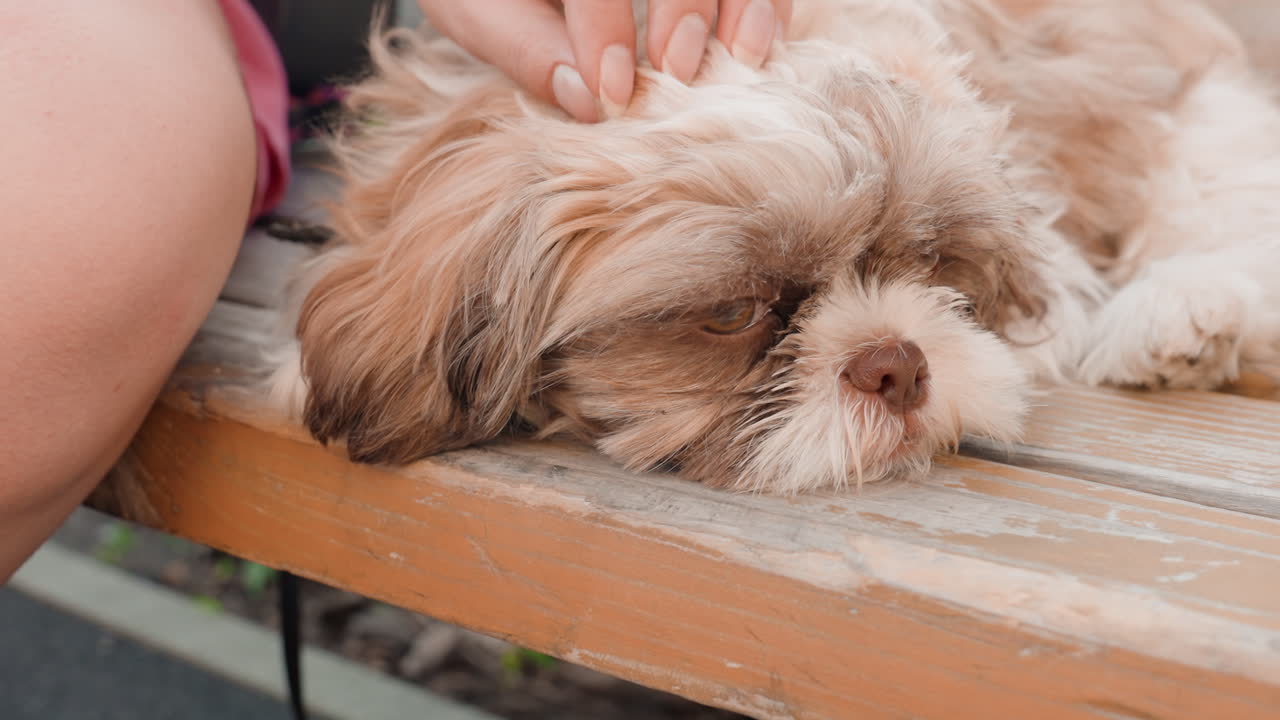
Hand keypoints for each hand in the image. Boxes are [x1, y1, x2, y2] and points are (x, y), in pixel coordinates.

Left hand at [416, 1, 791, 121]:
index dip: (606, 26)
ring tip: (744, 58)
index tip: (612, 91)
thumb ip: (523, 46)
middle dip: (686, 6)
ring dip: (746, 1)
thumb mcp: (477, 7)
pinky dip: (765, 1)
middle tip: (678, 71)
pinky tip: (756, 45)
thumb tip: (586, 100)